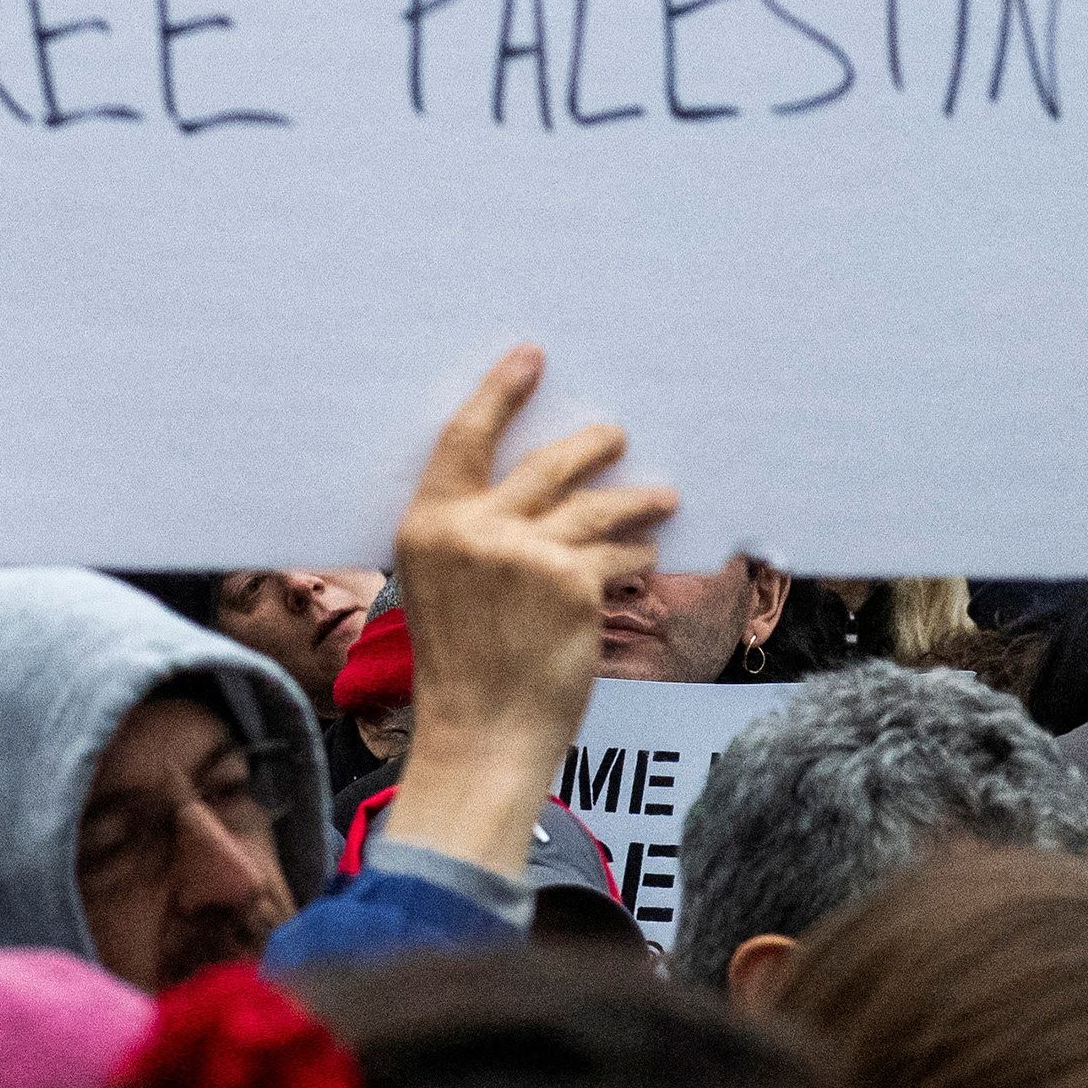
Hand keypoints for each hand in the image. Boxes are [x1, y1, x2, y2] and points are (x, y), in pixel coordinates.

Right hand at [375, 347, 674, 885]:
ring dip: (634, 500)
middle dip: (589, 446)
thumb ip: (469, 534)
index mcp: (426, 524)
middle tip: (615, 434)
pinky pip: (615, 555)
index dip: (499, 392)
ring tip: (661, 496)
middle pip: (544, 464)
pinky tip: (646, 551)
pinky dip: (633, 552)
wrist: (480, 731)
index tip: (530, 357)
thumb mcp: (437, 584)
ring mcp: (525, 554)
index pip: (463, 438)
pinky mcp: (572, 585)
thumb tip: (531, 493)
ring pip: (594, 508)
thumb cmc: (459, 663)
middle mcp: (474, 529)